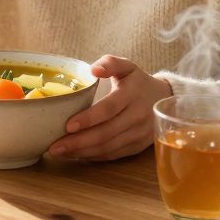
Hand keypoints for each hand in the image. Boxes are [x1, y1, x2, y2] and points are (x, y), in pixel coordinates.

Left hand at [48, 55, 172, 160]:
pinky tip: (77, 155)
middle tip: (55, 146)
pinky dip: (94, 157)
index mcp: (132, 94)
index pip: (108, 109)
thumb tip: (94, 69)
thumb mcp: (127, 66)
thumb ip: (110, 63)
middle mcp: (138, 116)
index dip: (88, 119)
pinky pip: (114, 154)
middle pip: (106, 133)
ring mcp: (139, 134)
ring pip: (108, 147)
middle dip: (79, 142)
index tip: (67, 125)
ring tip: (60, 152)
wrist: (165, 99)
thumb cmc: (138, 82)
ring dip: (83, 152)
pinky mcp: (138, 146)